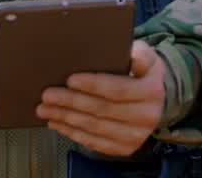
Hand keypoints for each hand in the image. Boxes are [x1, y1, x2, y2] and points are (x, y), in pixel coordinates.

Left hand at [37, 40, 165, 156]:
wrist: (155, 101)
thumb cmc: (142, 74)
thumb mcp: (147, 56)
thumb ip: (140, 53)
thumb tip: (130, 55)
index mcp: (151, 91)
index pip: (118, 89)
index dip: (93, 85)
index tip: (70, 79)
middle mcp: (147, 116)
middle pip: (102, 110)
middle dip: (71, 102)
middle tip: (48, 95)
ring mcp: (136, 135)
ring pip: (95, 127)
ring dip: (66, 119)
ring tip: (45, 109)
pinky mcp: (125, 148)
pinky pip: (95, 142)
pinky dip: (73, 133)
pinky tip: (58, 123)